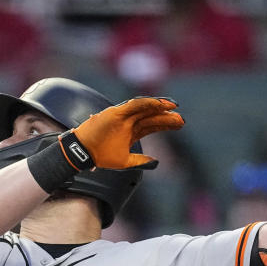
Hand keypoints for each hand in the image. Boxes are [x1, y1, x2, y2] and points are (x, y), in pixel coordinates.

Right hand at [69, 96, 183, 169]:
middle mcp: (128, 121)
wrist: (84, 153)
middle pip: (152, 116)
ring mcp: (123, 115)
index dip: (166, 124)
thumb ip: (140, 161)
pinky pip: (135, 104)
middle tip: (182, 119)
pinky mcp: (116, 112)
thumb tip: (156, 163)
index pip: (152, 125)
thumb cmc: (101, 155)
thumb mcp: (125, 161)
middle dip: (167, 117)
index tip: (180, 125)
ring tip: (174, 108)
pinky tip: (160, 104)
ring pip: (145, 108)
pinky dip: (147, 103)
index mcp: (131, 132)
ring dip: (160, 107)